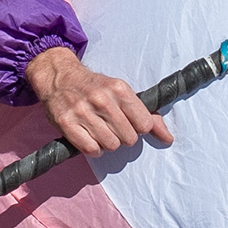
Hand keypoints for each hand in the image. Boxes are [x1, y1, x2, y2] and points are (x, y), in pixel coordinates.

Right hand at [25, 45, 169, 155]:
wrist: (59, 77)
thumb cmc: (95, 87)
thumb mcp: (121, 92)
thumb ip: (147, 115)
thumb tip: (168, 138)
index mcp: (119, 89)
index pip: (144, 125)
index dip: (139, 127)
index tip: (129, 122)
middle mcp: (102, 100)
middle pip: (129, 139)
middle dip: (123, 136)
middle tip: (112, 126)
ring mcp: (83, 112)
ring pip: (111, 146)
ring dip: (107, 143)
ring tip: (100, 130)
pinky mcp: (66, 124)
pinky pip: (91, 150)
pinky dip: (93, 148)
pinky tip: (89, 137)